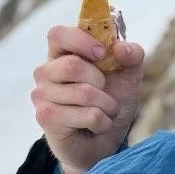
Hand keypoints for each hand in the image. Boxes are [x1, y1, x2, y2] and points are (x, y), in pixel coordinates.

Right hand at [32, 26, 145, 173]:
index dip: (81, 40)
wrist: (107, 139)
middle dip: (101, 81)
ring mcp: (42, 95)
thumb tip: (120, 47)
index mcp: (64, 54)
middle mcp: (46, 72)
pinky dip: (103, 121)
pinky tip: (97, 125)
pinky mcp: (46, 118)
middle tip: (106, 90)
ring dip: (107, 105)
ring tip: (106, 111)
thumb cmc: (113, 100)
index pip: (58, 34)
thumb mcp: (130, 75)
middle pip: (71, 66)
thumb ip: (132, 55)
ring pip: (83, 93)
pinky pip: (87, 115)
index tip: (103, 53)